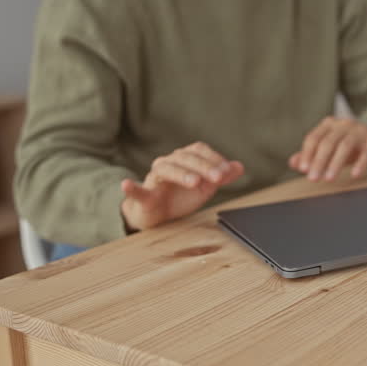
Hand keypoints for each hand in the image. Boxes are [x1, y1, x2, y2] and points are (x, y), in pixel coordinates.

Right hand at [120, 142, 243, 230]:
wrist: (159, 214)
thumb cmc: (181, 196)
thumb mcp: (205, 187)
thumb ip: (221, 177)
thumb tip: (239, 166)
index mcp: (184, 159)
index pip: (198, 151)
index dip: (213, 158)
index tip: (226, 171)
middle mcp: (169, 163)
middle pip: (185, 158)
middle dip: (203, 167)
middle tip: (218, 178)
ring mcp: (154, 178)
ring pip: (165, 169)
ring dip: (181, 174)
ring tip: (195, 182)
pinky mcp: (144, 195)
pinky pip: (135, 190)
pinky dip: (130, 188)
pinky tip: (127, 185)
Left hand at [289, 117, 366, 181]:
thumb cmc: (350, 144)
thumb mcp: (330, 149)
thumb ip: (311, 155)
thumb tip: (293, 163)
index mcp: (329, 125)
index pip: (313, 138)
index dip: (307, 154)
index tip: (303, 169)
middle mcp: (343, 125)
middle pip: (328, 142)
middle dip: (319, 161)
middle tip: (313, 178)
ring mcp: (360, 131)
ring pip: (345, 146)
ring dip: (335, 163)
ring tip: (329, 178)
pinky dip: (360, 163)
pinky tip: (355, 174)